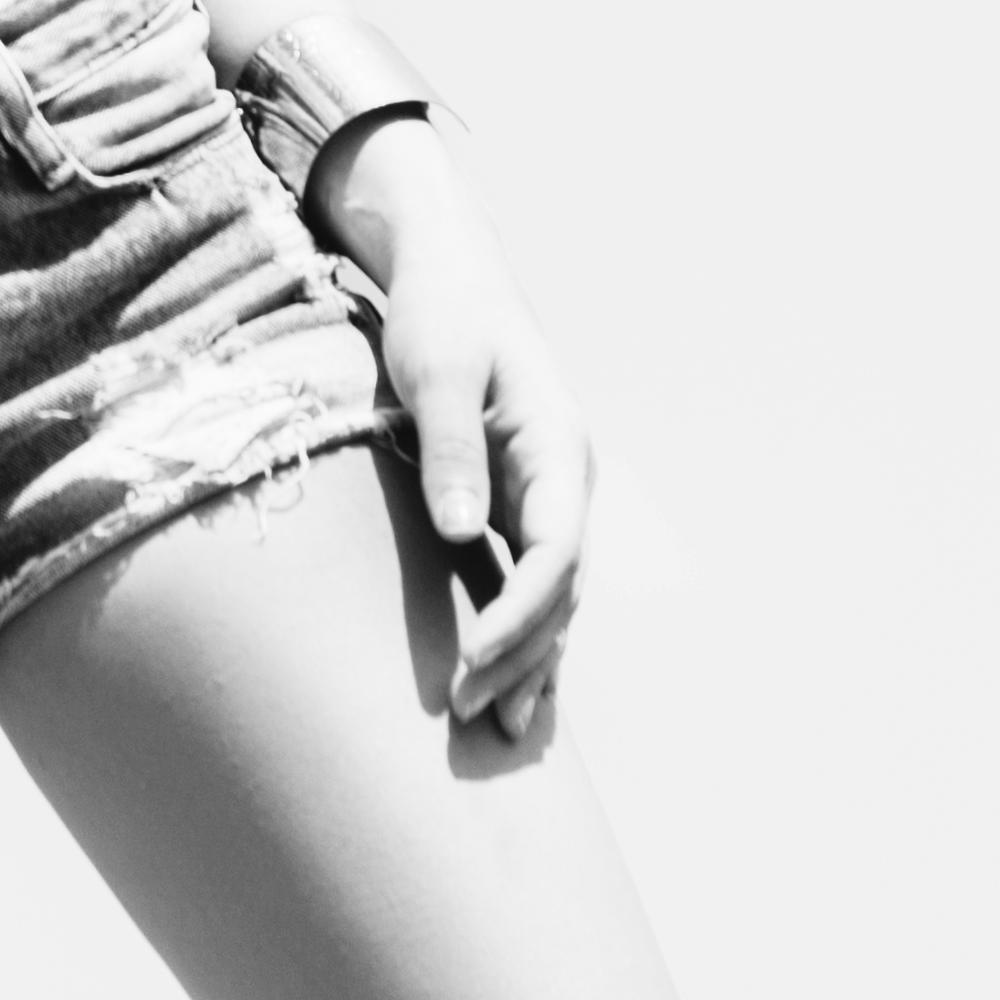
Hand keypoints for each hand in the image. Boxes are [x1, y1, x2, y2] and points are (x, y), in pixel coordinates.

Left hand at [322, 113, 591, 741]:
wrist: (446, 269)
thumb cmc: (440, 311)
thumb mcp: (435, 368)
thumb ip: (450, 447)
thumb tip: (461, 530)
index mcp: (558, 450)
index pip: (555, 556)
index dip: (520, 619)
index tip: (473, 663)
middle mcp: (564, 482)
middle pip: (559, 591)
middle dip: (523, 657)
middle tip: (472, 717)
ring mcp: (544, 495)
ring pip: (550, 596)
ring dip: (529, 659)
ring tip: (502, 730)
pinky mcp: (513, 501)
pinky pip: (526, 580)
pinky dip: (519, 632)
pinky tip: (507, 684)